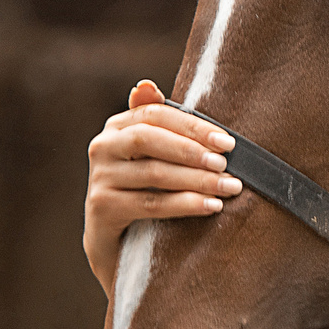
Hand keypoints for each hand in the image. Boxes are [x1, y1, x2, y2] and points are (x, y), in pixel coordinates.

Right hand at [82, 80, 241, 295]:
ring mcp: (99, 178)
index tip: (228, 142)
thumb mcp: (156, 157)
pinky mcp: (101, 208)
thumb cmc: (147, 190)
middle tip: (226, 164)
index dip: (193, 126)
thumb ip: (162, 125)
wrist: (118, 244)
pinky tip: (211, 206)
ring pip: (153, 173)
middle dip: (192, 150)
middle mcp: (102, 147)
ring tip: (229, 187)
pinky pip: (150, 203)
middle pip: (149, 139)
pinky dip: (185, 204)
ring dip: (197, 179)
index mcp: (118, 127)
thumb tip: (145, 83)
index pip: (156, 114)